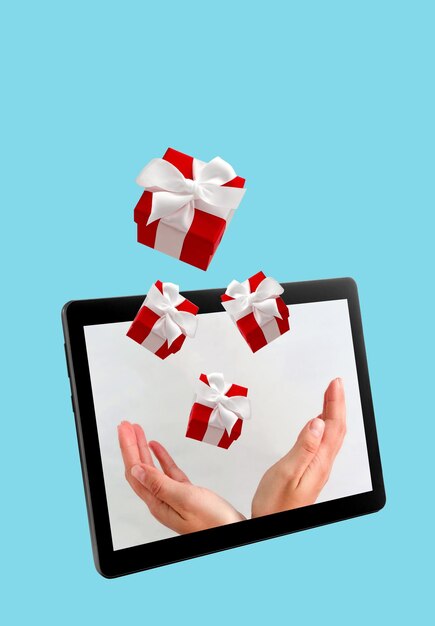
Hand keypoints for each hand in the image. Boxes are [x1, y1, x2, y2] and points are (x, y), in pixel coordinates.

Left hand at [118, 421, 245, 533]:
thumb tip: (137, 470)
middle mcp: (161, 500)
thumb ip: (160, 484)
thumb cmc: (214, 523)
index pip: (135, 470)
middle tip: (126, 426)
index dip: (128, 447)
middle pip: (140, 467)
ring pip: (152, 467)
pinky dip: (161, 457)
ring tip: (137, 432)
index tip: (124, 429)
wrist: (234, 533)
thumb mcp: (185, 499)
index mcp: (158, 502)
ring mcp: (173, 496)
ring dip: (143, 448)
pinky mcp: (186, 493)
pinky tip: (156, 448)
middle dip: (131, 445)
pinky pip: (167, 471)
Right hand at [251, 378, 345, 516]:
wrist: (272, 525)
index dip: (335, 402)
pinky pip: (324, 442)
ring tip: (331, 396)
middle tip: (335, 384)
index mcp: (319, 462)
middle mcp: (322, 464)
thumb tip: (317, 423)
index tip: (335, 383)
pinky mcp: (311, 470)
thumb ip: (303, 447)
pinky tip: (320, 422)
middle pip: (336, 428)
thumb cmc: (276, 505)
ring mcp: (318, 468)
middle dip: (337, 403)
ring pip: (332, 435)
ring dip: (333, 413)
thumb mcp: (287, 473)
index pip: (333, 426)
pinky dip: (325, 425)